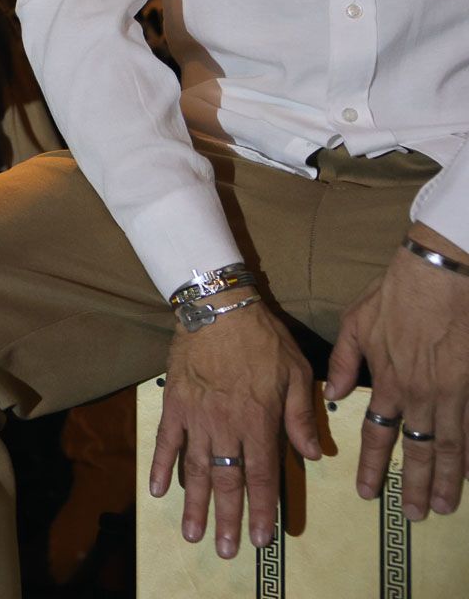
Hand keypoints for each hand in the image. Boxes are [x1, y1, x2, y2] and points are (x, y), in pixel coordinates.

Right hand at [149, 296, 321, 558]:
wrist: (217, 307)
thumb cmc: (262, 337)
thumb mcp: (296, 372)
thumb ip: (301, 416)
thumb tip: (313, 456)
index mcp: (259, 420)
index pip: (262, 475)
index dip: (263, 509)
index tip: (263, 539)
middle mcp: (226, 425)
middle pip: (226, 480)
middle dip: (227, 518)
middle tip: (226, 550)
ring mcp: (196, 416)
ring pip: (195, 468)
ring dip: (194, 503)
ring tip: (191, 533)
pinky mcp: (174, 403)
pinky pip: (166, 441)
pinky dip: (161, 466)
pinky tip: (158, 490)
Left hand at [326, 224, 468, 518]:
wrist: (443, 275)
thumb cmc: (397, 294)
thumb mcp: (355, 324)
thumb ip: (345, 363)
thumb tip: (335, 394)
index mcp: (388, 382)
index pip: (377, 435)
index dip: (372, 466)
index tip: (368, 492)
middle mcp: (421, 395)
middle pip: (418, 451)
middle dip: (415, 485)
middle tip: (415, 515)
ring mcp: (454, 393)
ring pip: (451, 447)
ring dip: (448, 479)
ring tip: (444, 506)